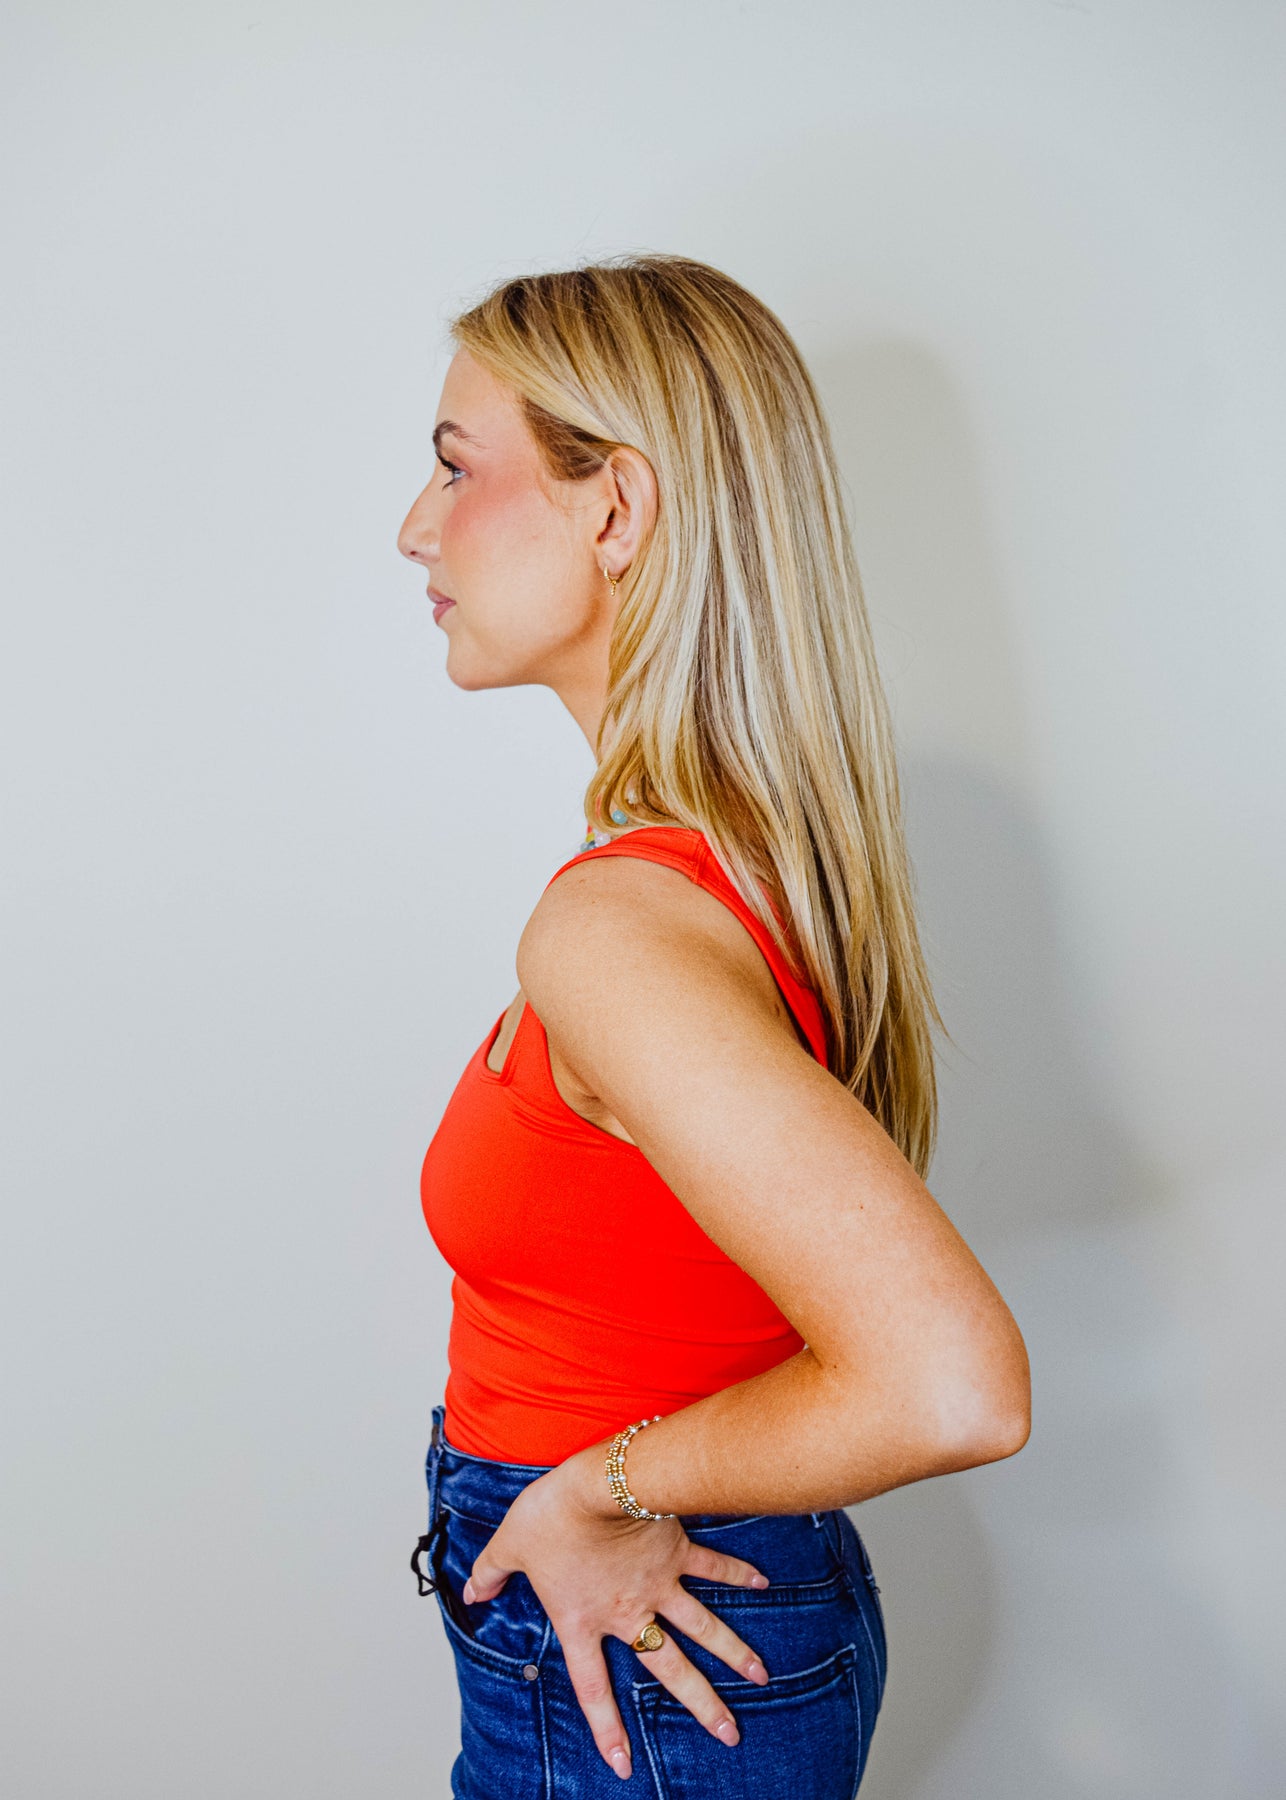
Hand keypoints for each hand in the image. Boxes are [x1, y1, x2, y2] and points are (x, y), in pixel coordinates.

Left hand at [461, 1443, 771, 1780]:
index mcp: (584, 1621)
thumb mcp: (510, 1545)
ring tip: (761, 1678)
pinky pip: (713, 1568)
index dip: (607, 1729)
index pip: (594, 1688)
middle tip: (729, 1733)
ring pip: (703, 1628)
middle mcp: (627, 1612)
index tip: (625, 1765)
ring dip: (733, 1653)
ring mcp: (658, 1584)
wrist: (596, 1482)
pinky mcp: (677, 1551)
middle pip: (670, 1667)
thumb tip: (471, 1589)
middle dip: (702, 1703)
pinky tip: (764, 1585)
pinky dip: (738, 1575)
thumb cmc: (551, 1514)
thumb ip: (490, 1572)